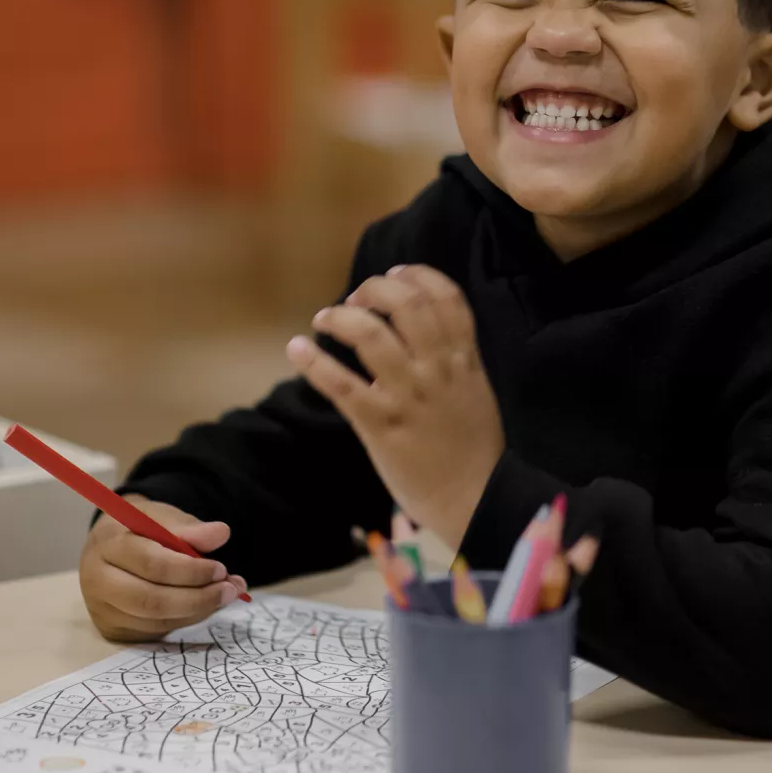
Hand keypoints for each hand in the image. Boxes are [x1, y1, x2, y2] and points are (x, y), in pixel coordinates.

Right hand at [79, 497, 246, 641]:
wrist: (111, 546)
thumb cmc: (141, 529)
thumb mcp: (162, 518)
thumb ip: (190, 528)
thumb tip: (221, 533)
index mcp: (108, 544)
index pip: (151, 563)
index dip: (190, 570)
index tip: (220, 568)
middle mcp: (98, 580)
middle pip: (150, 600)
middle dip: (197, 598)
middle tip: (230, 589)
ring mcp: (103, 609)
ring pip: (155, 620)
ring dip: (197, 610)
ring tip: (225, 594)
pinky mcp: (113, 629)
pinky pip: (155, 631)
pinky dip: (186, 619)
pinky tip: (205, 605)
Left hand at [286, 265, 504, 548]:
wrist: (475, 497)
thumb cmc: (474, 446)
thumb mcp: (475, 388)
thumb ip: (454, 356)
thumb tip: (420, 327)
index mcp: (464, 358)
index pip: (445, 295)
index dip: (416, 275)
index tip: (394, 275)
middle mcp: (437, 368)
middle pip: (406, 303)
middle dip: (375, 288)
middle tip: (357, 297)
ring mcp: (408, 395)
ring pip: (370, 334)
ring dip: (340, 317)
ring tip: (324, 319)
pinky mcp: (380, 423)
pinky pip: (340, 383)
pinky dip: (312, 361)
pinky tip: (296, 348)